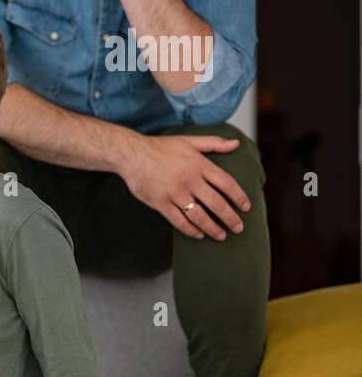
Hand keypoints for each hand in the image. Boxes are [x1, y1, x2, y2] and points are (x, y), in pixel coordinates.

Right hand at [120, 133, 249, 239]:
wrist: (131, 154)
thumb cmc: (160, 147)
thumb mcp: (189, 140)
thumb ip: (214, 143)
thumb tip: (236, 143)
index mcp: (199, 165)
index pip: (227, 184)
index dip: (239, 197)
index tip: (246, 207)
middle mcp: (189, 180)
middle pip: (216, 203)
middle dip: (230, 218)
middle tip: (239, 228)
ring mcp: (174, 193)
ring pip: (199, 216)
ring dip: (212, 228)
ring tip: (221, 236)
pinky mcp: (160, 203)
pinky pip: (178, 221)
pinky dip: (190, 230)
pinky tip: (198, 234)